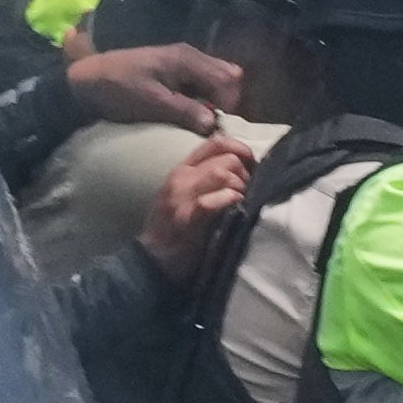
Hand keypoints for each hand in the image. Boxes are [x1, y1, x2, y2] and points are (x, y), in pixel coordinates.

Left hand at [67, 42, 235, 133]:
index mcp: (186, 59)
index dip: (229, 105)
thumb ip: (184, 111)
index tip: (218, 128)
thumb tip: (213, 124)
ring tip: (204, 122)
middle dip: (227, 101)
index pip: (227, 79)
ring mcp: (182, 62)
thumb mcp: (151, 103)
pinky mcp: (174, 71)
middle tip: (214, 125)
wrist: (86, 82)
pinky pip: (202, 82)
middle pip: (228, 75)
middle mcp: (189, 55)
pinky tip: (193, 113)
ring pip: (217, 78)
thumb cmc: (118, 90)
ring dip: (216, 100)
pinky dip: (204, 98)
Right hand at [134, 136, 254, 283]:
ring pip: (222, 174)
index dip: (240, 149)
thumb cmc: (173, 229)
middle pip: (226, 158)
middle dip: (245, 174)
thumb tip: (239, 166)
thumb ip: (205, 178)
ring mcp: (182, 198)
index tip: (251, 166)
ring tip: (242, 203)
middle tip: (248, 192)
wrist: (150, 260)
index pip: (215, 143)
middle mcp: (181, 178)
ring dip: (240, 188)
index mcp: (182, 170)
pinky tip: (236, 210)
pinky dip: (231, 201)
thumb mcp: (184, 195)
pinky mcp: (188, 220)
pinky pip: (213, 201)